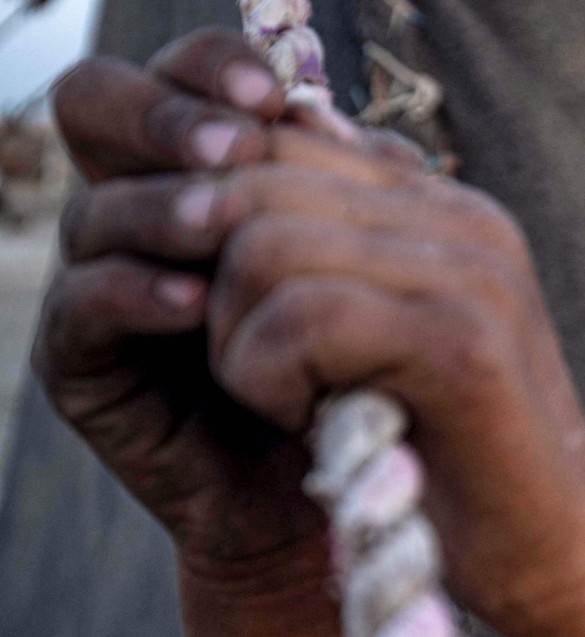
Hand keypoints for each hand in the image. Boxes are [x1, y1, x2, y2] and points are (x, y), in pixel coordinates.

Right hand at [34, 29, 424, 576]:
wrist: (352, 494)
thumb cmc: (374, 373)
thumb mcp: (379, 275)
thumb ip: (367, 202)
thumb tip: (361, 134)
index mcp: (210, 174)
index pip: (184, 82)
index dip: (213, 70)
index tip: (272, 96)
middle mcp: (144, 215)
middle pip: (100, 112)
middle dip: (164, 116)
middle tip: (236, 143)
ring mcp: (103, 285)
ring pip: (94, 213)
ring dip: (158, 209)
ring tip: (218, 223)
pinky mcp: (84, 366)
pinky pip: (81, 312)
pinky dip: (131, 297)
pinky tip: (193, 304)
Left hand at [177, 134, 584, 636]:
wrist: (554, 567)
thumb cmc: (455, 472)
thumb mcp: (383, 346)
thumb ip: (329, 264)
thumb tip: (210, 195)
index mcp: (451, 211)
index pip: (275, 145)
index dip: (207, 225)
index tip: (216, 320)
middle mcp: (470, 221)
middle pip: (255, 183)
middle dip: (211, 287)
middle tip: (252, 375)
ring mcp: (474, 277)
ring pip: (261, 246)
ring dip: (237, 342)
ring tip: (288, 404)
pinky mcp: (462, 344)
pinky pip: (300, 317)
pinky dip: (268, 383)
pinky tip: (309, 427)